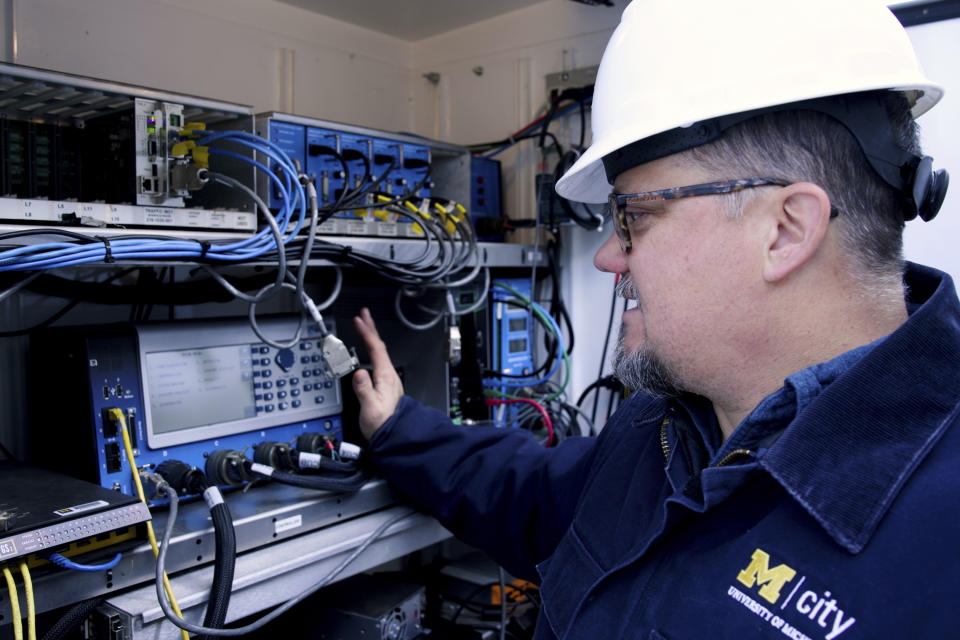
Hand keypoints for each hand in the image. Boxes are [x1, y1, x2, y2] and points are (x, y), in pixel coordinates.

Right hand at [351, 308, 403, 439]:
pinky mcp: (385, 385)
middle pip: (380, 346)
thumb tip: (359, 373)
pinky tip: (370, 352)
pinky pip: (379, 360)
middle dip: (372, 329)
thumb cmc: (383, 424)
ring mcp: (388, 380)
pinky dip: (373, 350)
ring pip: (380, 352)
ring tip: (366, 328)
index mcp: (385, 376)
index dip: (367, 333)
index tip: (359, 320)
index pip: (376, 348)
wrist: (394, 437)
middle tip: (364, 314)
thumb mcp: (370, 407)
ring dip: (372, 338)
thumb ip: (364, 390)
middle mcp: (389, 375)